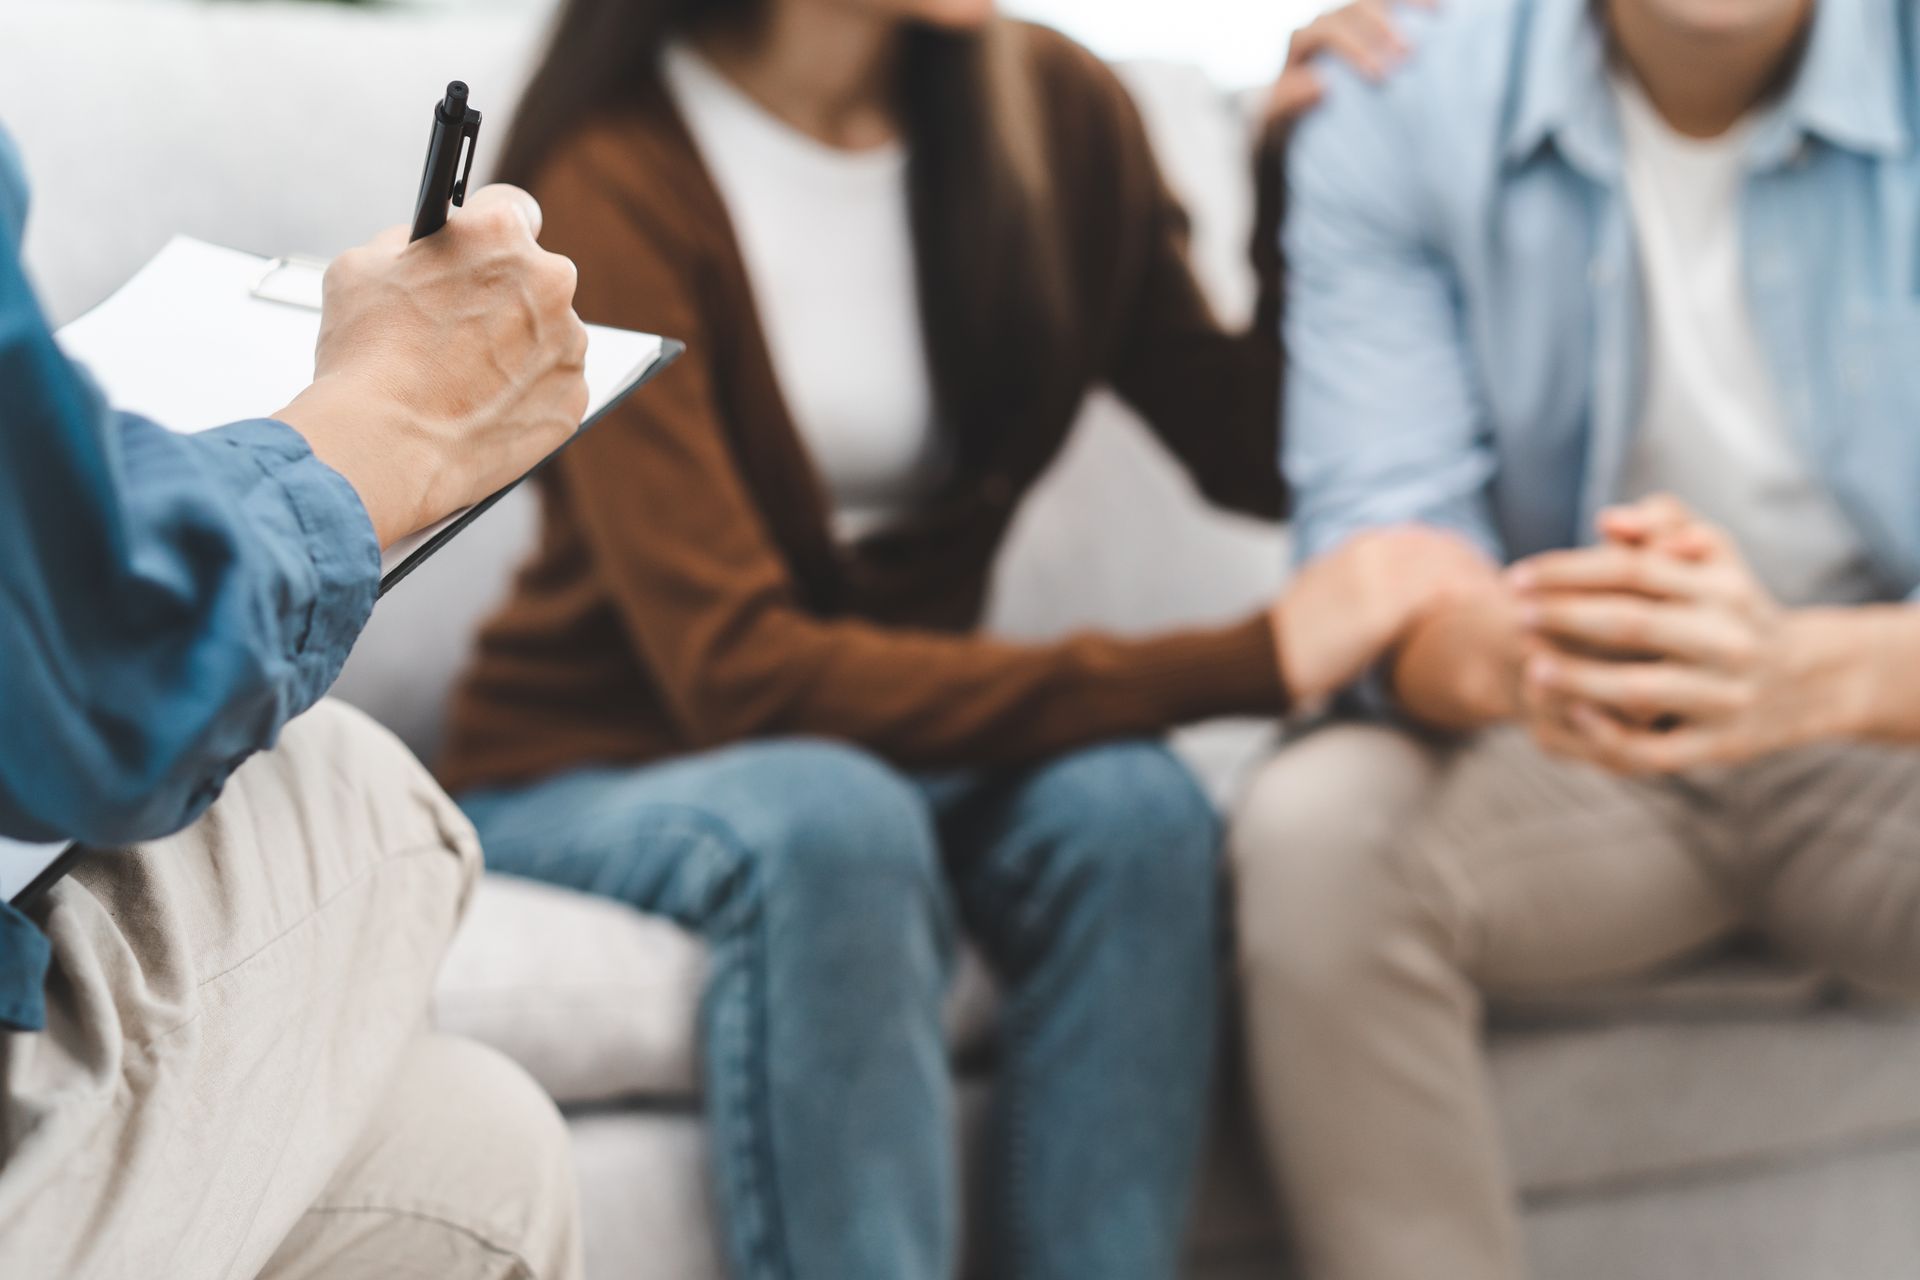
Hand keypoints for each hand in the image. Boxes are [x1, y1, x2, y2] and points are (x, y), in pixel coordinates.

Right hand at [277, 184, 590, 546]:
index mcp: (500, 233)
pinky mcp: (574, 399)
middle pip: (534, 275)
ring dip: (518, 345)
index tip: (481, 248)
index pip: (510, 208)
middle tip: (460, 324)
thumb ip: (409, 243)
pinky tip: (483, 407)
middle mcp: (550, 282)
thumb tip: (428, 245)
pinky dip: (526, 393)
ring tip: (465, 375)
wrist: (387, 447)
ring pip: (547, 332)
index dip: (488, 230)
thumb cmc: (367, 356)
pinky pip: (553, 385)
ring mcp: (569, 344)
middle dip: (503, 292)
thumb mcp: (362, 266)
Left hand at [1265, 0, 1429, 126]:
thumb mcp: (1277, 118)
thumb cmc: (1289, 118)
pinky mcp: (1369, 18)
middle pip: (1354, 11)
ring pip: (1375, 1)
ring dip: (1404, 7)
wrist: (1298, 109)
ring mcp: (1349, 17)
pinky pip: (1392, 3)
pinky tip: (1439, 10)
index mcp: (1302, 41)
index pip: (1326, 33)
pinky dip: (1414, 2)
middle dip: (1382, 29)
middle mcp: (1326, 21)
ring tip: (1434, 19)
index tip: (1380, 75)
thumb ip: (1287, 103)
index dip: (1354, 49)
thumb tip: (1318, 85)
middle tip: (1408, 55)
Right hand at [1274, 525, 1491, 705]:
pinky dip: (1469, 606)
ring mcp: (1378, 575)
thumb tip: (1406, 600)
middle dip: (1482, 573)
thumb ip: (1370, 583)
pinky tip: (1484, 625)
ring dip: (1482, 589)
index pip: (1433, 541)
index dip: (1466, 561)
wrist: (1262, 657)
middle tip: (1509, 601)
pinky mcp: (1382, 608)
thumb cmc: (1299, 639)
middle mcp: (1372, 549)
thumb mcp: (1334, 594)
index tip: (1486, 584)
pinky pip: (1442, 597)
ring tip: (1506, 615)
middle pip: (1449, 551)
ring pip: (1451, 570)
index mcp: (1362, 544)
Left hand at [1509, 498, 1849, 772]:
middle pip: (1633, 625)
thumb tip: (1608, 521)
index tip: (1517, 577)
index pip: (1634, 570)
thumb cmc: (1732, 606)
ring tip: (1531, 666)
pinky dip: (1611, 736)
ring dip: (1579, 679)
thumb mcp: (1715, 554)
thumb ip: (1664, 522)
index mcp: (1722, 589)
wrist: (1809, 680)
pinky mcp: (1718, 746)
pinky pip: (1656, 750)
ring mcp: (1724, 697)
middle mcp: (1727, 641)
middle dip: (1566, 618)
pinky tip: (1573, 714)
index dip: (1568, 572)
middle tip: (1516, 615)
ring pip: (1640, 690)